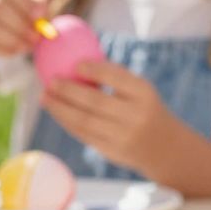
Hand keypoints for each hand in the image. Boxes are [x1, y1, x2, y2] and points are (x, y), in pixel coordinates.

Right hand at [0, 0, 47, 60]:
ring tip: (26, 47)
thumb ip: (32, 4)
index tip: (39, 18)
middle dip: (19, 23)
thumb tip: (43, 7)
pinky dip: (0, 50)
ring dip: (11, 38)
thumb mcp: (15, 8)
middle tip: (35, 37)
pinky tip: (13, 53)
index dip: (25, 2)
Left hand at [40, 58, 187, 175]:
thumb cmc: (145, 108)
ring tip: (45, 97)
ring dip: (61, 109)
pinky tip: (56, 111)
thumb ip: (116, 77)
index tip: (76, 64)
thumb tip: (78, 57)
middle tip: (51, 81)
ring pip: (85, 121)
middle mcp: (135, 116)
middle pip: (96, 102)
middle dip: (69, 91)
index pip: (118, 79)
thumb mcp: (142, 91)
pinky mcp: (112, 152)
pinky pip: (84, 135)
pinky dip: (67, 122)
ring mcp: (123, 136)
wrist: (165, 147)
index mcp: (144, 94)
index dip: (96, 71)